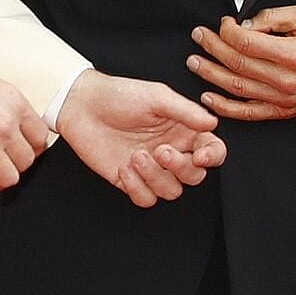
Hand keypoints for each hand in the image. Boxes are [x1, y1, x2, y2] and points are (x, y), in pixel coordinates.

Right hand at [0, 52, 50, 205]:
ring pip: (10, 178)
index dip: (32, 147)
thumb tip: (7, 118)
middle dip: (15, 164)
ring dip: (0, 180)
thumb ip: (1, 103)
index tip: (25, 150)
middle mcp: (4, 125)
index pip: (40, 136)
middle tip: (4, 163)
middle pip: (26, 160)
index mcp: (13, 103)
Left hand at [56, 68, 223, 205]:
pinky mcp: (130, 181)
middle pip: (194, 176)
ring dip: (156, 177)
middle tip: (160, 150)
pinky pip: (146, 199)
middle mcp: (171, 152)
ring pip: (171, 191)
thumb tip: (212, 123)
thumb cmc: (120, 95)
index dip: (213, 157)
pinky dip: (137, 187)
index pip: (212, 151)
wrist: (82, 105)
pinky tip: (124, 167)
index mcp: (184, 131)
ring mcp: (151, 169)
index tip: (200, 156)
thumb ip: (186, 111)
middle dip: (180, 167)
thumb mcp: (157, 96)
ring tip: (136, 156)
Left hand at [189, 7, 295, 120]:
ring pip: (236, 87)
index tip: (222, 24)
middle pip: (237, 63)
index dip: (227, 31)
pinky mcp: (282, 111)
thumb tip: (246, 25)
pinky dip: (224, 107)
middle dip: (212, 48)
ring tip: (195, 63)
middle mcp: (285, 80)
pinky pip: (247, 112)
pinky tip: (208, 97)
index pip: (246, 42)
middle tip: (199, 37)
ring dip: (210, 75)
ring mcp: (282, 99)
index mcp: (292, 54)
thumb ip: (274, 18)